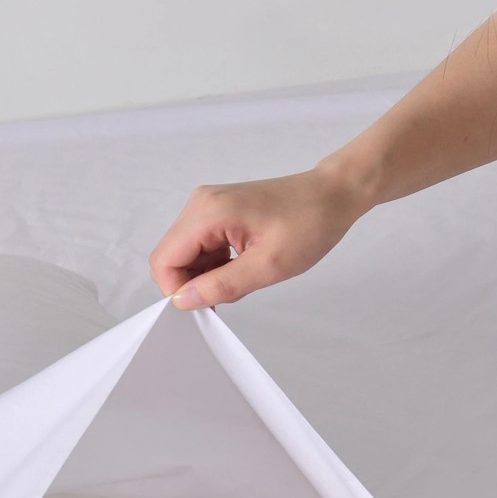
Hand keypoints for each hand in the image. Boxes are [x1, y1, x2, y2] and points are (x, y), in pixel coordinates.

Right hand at [148, 166, 369, 310]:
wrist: (332, 195)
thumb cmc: (309, 222)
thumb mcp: (268, 265)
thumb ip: (221, 286)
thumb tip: (184, 301)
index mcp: (208, 212)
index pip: (164, 261)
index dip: (177, 290)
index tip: (208, 302)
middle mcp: (201, 204)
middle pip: (171, 258)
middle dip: (195, 283)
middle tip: (232, 290)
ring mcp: (207, 205)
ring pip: (185, 255)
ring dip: (207, 275)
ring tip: (244, 274)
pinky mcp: (216, 211)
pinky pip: (199, 247)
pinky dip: (215, 264)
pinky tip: (241, 264)